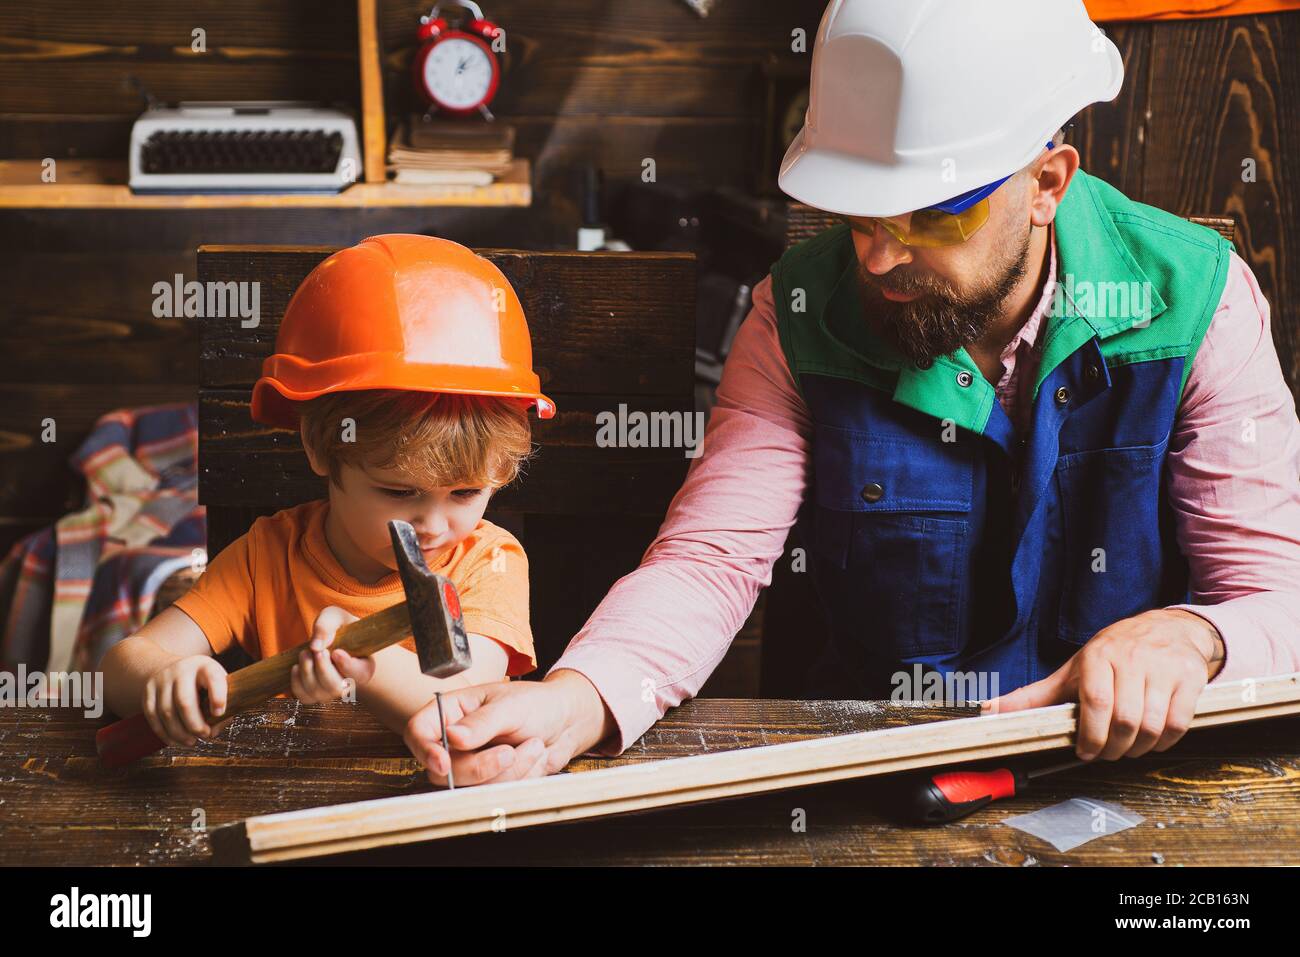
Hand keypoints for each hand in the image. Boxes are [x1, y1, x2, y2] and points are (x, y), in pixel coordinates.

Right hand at [142, 655, 229, 746]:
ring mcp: (162, 680)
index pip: (213, 678)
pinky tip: (175, 741)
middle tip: (204, 735)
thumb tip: (214, 730)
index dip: (217, 697)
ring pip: (167, 712)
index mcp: (205, 666)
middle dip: (195, 724)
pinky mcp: (148, 692)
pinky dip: (164, 733)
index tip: (219, 713)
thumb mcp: (218, 683)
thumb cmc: (202, 681)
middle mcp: (181, 670)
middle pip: (184, 701)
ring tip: (191, 741)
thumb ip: (223, 704)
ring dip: (180, 733)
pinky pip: (153, 717)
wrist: (173, 668)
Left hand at [290, 606, 377, 703]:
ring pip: (317, 692)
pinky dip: (296, 681)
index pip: (358, 673)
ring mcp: (330, 693)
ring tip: (306, 652)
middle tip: (317, 650)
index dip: (346, 665)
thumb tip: (315, 646)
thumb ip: (327, 625)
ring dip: (307, 670)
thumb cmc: (337, 629)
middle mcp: (349, 685)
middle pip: (335, 687)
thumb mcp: (336, 617)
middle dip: (321, 668)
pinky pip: (303, 696)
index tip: (337, 652)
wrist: (332, 643)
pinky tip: (298, 666)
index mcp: (364, 666)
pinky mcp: (314, 696)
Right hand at [403, 669, 614, 787]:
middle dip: (482, 767)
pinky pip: (497, 793)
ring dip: (511, 770)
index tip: (443, 763)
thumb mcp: (510, 706)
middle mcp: (455, 740)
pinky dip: (521, 778)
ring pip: (472, 787)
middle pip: (444, 770)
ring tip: (534, 745)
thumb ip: (481, 722)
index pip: (419, 731)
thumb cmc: (536, 704)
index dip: (425, 750)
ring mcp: (472, 763)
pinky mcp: (491, 782)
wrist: (566, 721)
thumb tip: (452, 736)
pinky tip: (534, 757)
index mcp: (451, 711)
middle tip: (511, 751)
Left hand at [981, 608, 1225, 760]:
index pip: (1096, 701)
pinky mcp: (1190, 679)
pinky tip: (1153, 740)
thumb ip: (1034, 695)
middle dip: (1114, 747)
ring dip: (1139, 748)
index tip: (1085, 753)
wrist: (1167, 628)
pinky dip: (1164, 741)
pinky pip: (1178, 723)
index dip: (1091, 735)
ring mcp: (1164, 669)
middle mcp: (1132, 659)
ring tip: (1128, 748)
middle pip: (1125, 719)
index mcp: (1099, 657)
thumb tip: (990, 711)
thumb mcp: (1072, 670)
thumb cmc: (1114, 653)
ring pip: (1152, 725)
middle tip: (1108, 754)